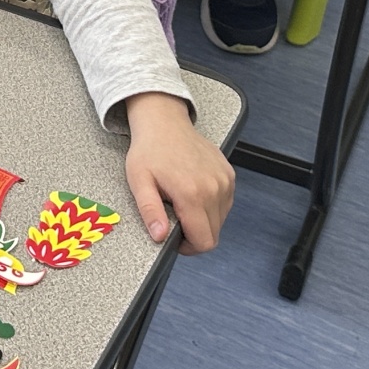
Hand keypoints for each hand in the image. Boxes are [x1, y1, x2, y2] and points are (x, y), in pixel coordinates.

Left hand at [124, 93, 233, 252]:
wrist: (164, 121)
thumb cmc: (150, 149)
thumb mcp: (139, 181)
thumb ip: (150, 211)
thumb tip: (160, 236)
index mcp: (192, 194)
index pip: (204, 242)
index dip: (188, 247)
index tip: (175, 238)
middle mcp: (214, 188)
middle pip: (214, 234)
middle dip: (194, 234)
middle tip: (174, 217)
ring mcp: (225, 181)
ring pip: (220, 220)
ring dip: (203, 219)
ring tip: (182, 201)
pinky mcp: (229, 174)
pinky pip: (225, 203)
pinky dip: (212, 205)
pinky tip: (194, 191)